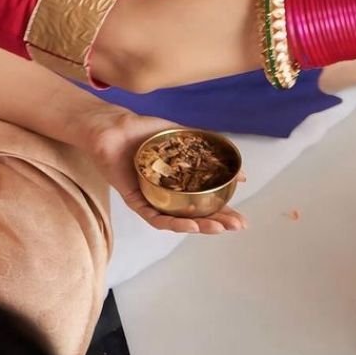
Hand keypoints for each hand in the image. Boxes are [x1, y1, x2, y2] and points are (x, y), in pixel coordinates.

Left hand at [80, 108, 246, 234]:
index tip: (241, 218)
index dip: (223, 210)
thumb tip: (240, 172)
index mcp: (179, 181)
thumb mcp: (183, 138)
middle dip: (218, 222)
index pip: (205, 201)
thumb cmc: (144, 130)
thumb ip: (209, 153)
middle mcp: (167, 194)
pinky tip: (192, 224)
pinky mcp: (136, 202)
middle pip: (195, 215)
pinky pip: (156, 218)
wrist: (114, 126)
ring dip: (200, 226)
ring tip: (219, 228)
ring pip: (178, 221)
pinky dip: (175, 223)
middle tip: (237, 226)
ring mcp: (152, 199)